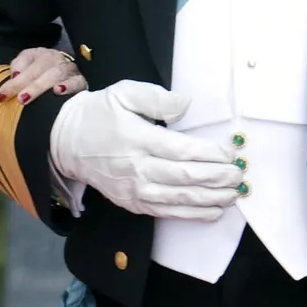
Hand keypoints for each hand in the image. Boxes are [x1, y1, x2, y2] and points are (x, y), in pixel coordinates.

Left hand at [0, 46, 86, 102]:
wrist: (71, 76)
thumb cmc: (44, 76)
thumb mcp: (29, 68)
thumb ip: (18, 68)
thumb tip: (13, 75)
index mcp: (40, 54)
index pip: (25, 61)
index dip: (13, 79)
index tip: (0, 96)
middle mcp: (55, 58)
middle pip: (40, 68)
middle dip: (25, 84)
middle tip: (16, 98)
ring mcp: (70, 68)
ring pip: (56, 73)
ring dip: (40, 86)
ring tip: (28, 97)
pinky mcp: (82, 80)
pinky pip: (77, 81)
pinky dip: (68, 86)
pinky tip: (59, 91)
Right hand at [49, 82, 240, 219]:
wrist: (67, 143)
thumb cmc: (100, 114)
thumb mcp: (124, 93)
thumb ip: (157, 98)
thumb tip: (185, 105)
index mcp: (136, 139)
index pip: (181, 150)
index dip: (209, 154)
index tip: (230, 153)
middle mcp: (137, 168)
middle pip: (185, 178)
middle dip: (218, 178)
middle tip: (239, 175)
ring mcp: (134, 190)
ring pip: (179, 199)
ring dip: (211, 199)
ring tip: (234, 194)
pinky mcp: (133, 204)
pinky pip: (167, 213)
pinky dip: (193, 214)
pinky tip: (213, 211)